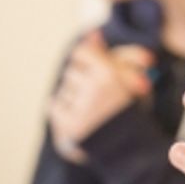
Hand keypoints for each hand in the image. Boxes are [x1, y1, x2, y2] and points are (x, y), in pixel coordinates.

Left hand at [48, 31, 154, 160]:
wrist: (130, 150)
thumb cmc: (129, 108)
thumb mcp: (130, 77)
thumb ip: (112, 53)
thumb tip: (92, 33)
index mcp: (111, 74)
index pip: (81, 53)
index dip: (85, 60)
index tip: (93, 70)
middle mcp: (95, 90)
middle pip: (71, 71)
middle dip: (82, 81)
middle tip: (97, 95)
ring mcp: (81, 109)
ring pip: (64, 89)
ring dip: (74, 97)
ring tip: (92, 110)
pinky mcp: (68, 126)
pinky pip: (54, 105)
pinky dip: (63, 110)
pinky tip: (80, 118)